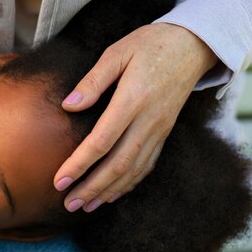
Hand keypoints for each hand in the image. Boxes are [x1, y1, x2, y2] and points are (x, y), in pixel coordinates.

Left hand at [55, 23, 217, 211]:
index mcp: (133, 100)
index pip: (101, 141)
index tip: (58, 181)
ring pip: (133, 170)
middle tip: (67, 204)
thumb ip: (92, 81)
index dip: (79, 165)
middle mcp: (149, 121)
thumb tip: (68, 106)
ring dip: (108, 191)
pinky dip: (128, 183)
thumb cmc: (149, 45)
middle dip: (91, 188)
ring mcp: (159, 130)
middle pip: (117, 164)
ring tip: (84, 206)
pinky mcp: (165, 134)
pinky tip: (112, 194)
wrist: (192, 45)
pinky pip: (146, 165)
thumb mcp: (117, 52)